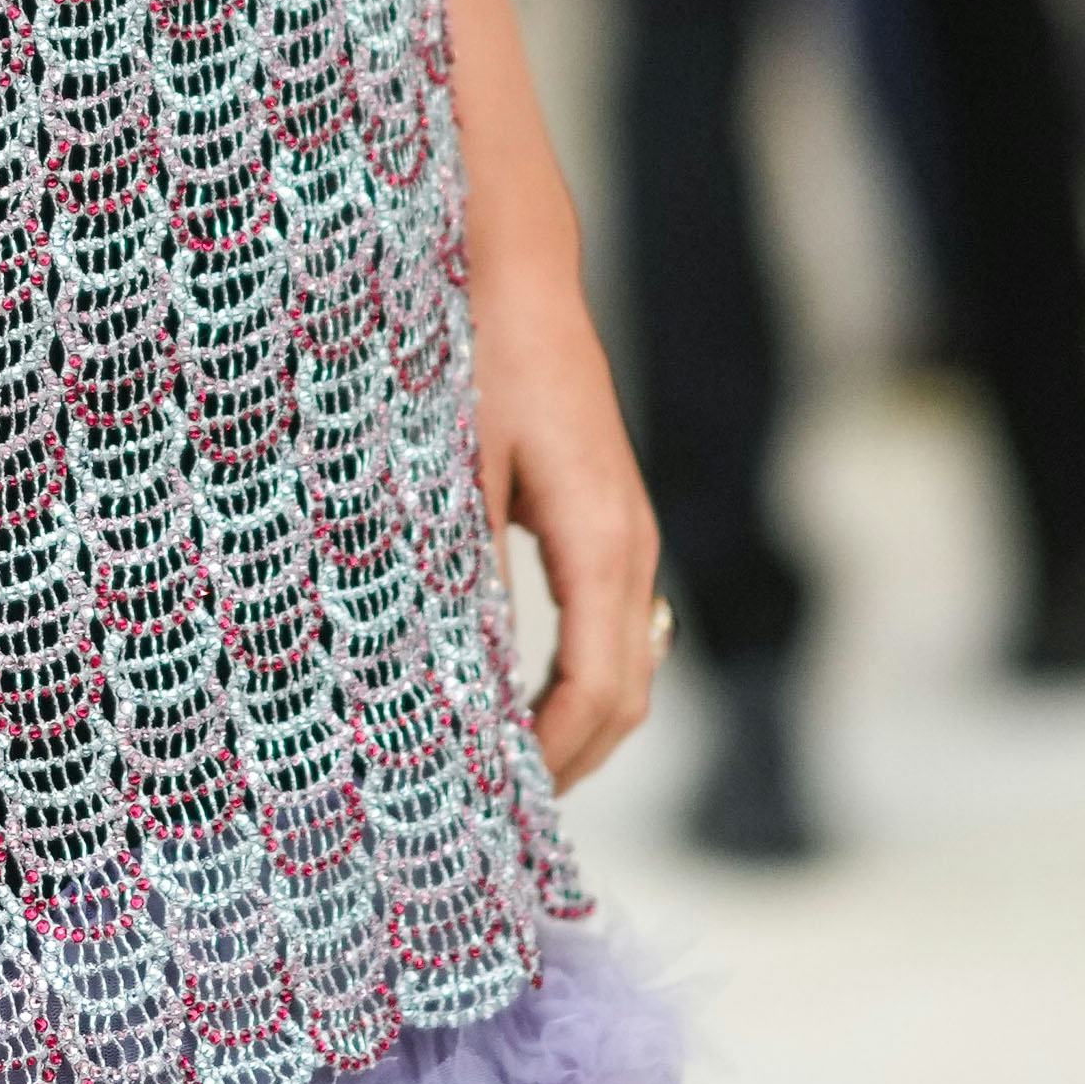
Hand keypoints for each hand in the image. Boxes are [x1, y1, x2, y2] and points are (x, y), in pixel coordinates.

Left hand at [469, 224, 663, 791]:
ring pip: (624, 663)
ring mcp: (627, 529)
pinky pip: (610, 624)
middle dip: (568, 762)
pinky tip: (514, 698)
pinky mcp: (606, 513)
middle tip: (495, 820)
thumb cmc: (475, 356)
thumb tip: (452, 680)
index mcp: (602, 542)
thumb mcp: (453, 473)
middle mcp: (632, 543)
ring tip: (502, 775)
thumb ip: (463, 578)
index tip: (498, 809)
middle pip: (624, 695)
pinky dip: (575, 679)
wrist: (514, 263)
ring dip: (575, 725)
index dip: (552, 760)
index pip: (596, 691)